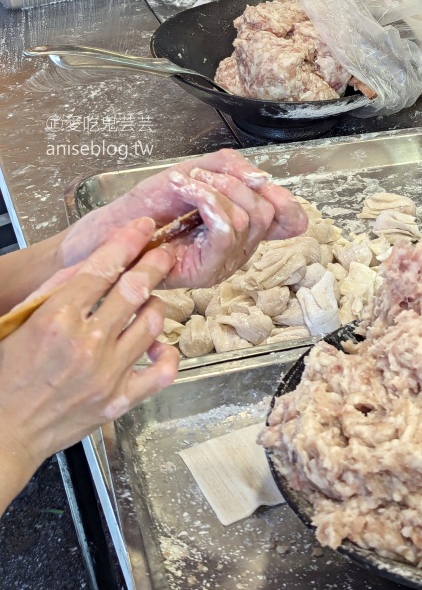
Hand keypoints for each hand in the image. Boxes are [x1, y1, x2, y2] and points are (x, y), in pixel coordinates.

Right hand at [0, 218, 178, 500]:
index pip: (103, 268)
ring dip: (155, 304)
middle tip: (163, 253)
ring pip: (153, 322)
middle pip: (136, 289)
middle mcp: (86, 344)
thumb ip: (58, 289)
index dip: (128, 242)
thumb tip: (94, 262)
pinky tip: (158, 345)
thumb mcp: (23, 321)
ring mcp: (107, 373)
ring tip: (149, 300)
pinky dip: (167, 354)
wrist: (5, 431)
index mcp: (56, 319)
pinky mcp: (119, 400)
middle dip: (154, 264)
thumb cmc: (9, 374)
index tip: (143, 229)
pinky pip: (162, 372)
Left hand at [60, 150, 306, 288]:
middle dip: (236, 180)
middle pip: (267, 210)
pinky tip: (184, 188)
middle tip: (201, 175)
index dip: (287, 201)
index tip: (260, 181)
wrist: (100, 238)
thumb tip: (261, 176)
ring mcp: (223, 264)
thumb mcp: (190, 177)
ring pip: (247, 217)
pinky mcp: (204, 272)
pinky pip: (225, 228)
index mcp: (240, 231)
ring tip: (185, 183)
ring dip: (215, 187)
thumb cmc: (140, 211)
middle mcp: (238, 251)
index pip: (287, 220)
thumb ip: (227, 169)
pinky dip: (206, 198)